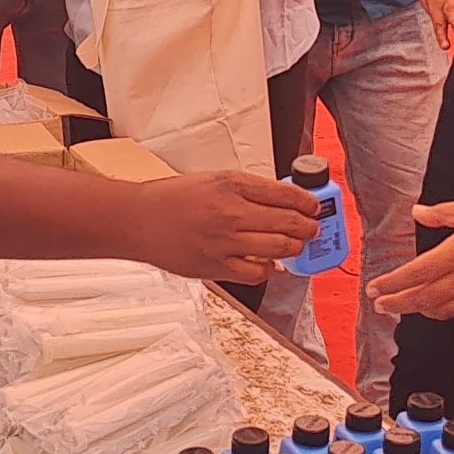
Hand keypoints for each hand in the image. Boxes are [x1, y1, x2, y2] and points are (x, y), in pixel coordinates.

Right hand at [134, 172, 318, 281]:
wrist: (139, 220)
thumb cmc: (173, 199)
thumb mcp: (214, 180)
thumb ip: (247, 190)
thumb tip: (281, 201)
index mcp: (233, 185)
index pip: (286, 194)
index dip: (308, 202)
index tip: (314, 207)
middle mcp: (232, 213)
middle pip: (289, 223)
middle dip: (309, 227)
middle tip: (312, 228)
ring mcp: (226, 242)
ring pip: (280, 248)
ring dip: (295, 247)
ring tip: (296, 245)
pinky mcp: (217, 267)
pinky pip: (257, 273)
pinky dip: (269, 269)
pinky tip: (268, 263)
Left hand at [373, 197, 453, 319]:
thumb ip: (444, 213)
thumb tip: (417, 212)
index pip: (415, 274)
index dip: (391, 284)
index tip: (375, 288)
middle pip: (422, 298)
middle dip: (397, 303)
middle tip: (380, 304)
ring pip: (440, 310)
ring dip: (417, 310)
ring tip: (403, 307)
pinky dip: (443, 312)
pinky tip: (436, 308)